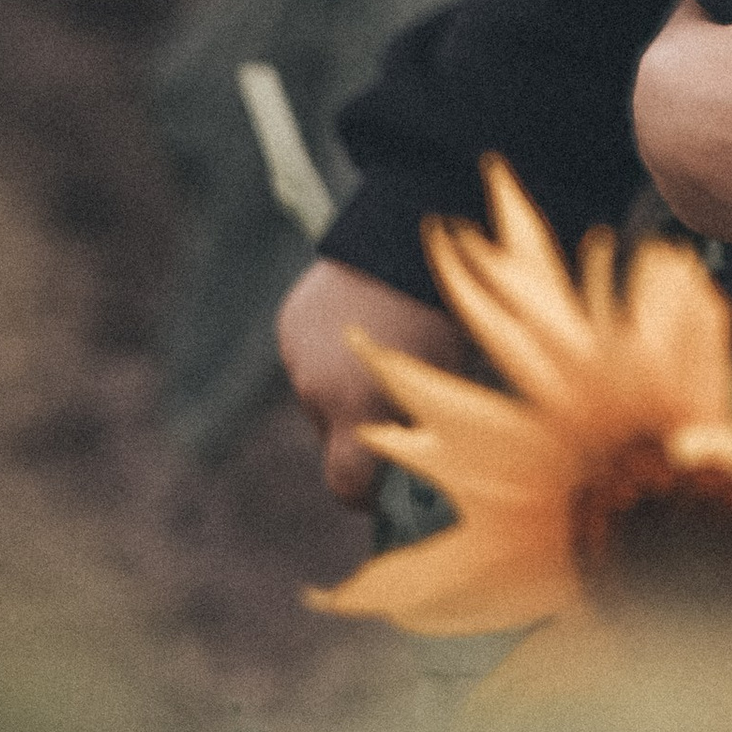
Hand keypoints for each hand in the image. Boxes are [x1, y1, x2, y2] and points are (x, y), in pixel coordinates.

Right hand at [276, 258, 468, 506]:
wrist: (403, 235)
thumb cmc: (441, 313)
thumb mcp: (442, 381)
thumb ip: (418, 430)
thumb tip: (416, 466)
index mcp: (357, 409)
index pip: (346, 485)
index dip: (366, 496)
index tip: (386, 492)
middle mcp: (316, 388)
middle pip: (331, 435)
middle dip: (359, 429)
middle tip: (397, 402)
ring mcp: (297, 354)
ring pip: (318, 394)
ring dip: (342, 387)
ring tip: (382, 347)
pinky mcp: (289, 323)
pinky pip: (307, 356)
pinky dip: (328, 352)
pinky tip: (361, 320)